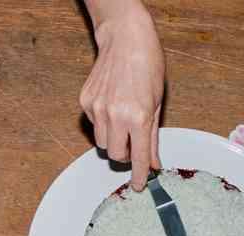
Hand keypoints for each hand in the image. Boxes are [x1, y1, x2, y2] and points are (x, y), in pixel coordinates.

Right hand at [79, 6, 163, 190]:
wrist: (126, 40)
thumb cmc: (147, 67)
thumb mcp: (157, 103)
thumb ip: (153, 137)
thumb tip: (154, 163)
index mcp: (138, 117)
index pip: (139, 157)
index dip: (140, 175)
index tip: (139, 186)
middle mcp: (115, 115)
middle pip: (115, 155)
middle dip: (125, 155)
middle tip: (133, 144)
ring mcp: (97, 108)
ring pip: (102, 142)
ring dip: (113, 139)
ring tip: (122, 120)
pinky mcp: (85, 101)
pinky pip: (93, 124)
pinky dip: (103, 122)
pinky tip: (111, 104)